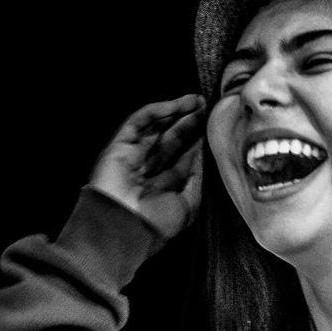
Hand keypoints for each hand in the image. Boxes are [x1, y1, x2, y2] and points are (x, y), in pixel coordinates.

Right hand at [88, 94, 205, 239]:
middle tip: (205, 107)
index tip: (212, 126)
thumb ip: (197, 178)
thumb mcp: (189, 205)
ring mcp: (132, 157)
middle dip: (188, 122)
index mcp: (163, 187)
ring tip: (196, 101)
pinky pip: (138, 123)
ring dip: (175, 112)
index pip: (183, 158)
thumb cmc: (157, 224)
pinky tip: (175, 105)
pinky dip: (156, 112)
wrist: (125, 229)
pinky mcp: (118, 146)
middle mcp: (148, 170)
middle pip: (171, 139)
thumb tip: (203, 156)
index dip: (197, 140)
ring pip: (155, 128)